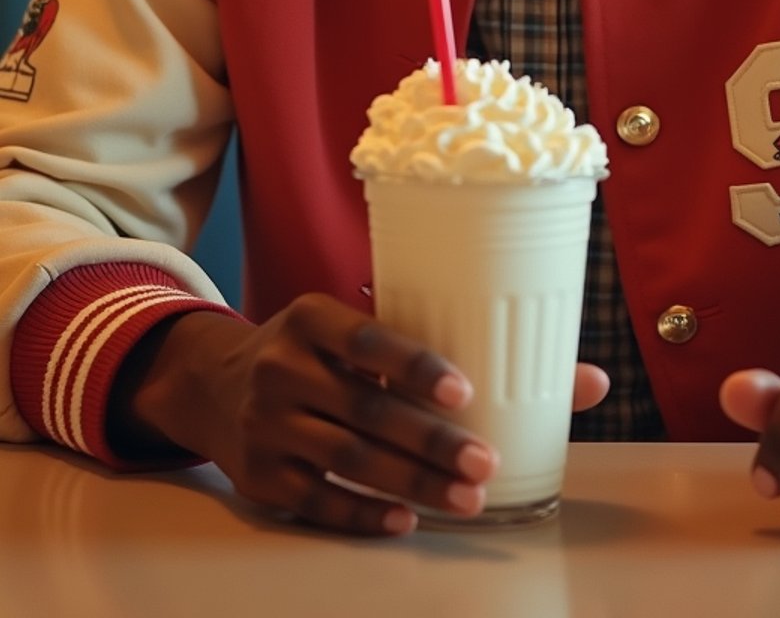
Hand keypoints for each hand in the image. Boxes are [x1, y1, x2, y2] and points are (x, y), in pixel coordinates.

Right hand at [112, 297, 501, 535]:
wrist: (211, 386)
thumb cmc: (302, 352)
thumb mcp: (329, 323)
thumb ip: (392, 337)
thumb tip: (510, 358)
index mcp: (308, 319)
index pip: (366, 342)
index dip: (415, 367)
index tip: (463, 393)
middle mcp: (280, 368)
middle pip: (366, 411)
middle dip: (431, 441)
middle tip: (484, 461)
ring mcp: (265, 425)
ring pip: (349, 461)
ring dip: (414, 483)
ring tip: (467, 498)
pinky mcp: (258, 477)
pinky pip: (319, 501)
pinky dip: (365, 514)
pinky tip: (406, 518)